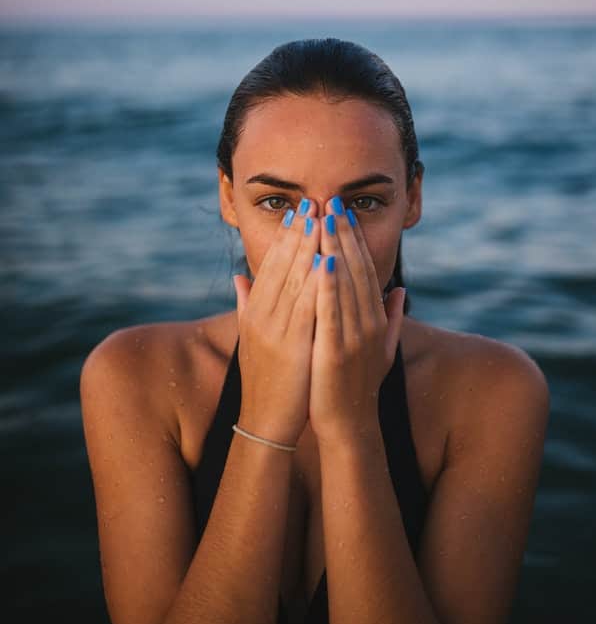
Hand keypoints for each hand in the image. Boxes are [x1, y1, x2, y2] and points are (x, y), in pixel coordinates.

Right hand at [233, 198, 320, 445]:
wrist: (265, 421)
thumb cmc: (265, 380)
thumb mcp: (250, 338)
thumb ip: (245, 305)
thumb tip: (239, 277)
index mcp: (254, 312)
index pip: (271, 266)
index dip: (285, 237)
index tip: (299, 211)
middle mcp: (261, 316)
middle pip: (282, 266)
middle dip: (300, 232)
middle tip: (314, 202)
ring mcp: (275, 331)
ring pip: (294, 280)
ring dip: (309, 247)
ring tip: (321, 219)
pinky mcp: (292, 347)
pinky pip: (306, 309)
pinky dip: (316, 283)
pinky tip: (327, 261)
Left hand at [308, 196, 405, 445]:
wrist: (349, 425)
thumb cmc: (360, 385)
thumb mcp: (381, 348)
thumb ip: (391, 317)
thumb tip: (399, 290)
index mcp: (375, 319)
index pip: (364, 270)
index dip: (354, 240)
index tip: (342, 212)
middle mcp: (368, 323)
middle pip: (355, 269)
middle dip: (342, 234)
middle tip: (330, 201)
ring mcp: (354, 336)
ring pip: (344, 283)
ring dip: (333, 248)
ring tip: (322, 218)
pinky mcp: (336, 351)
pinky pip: (330, 311)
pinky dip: (326, 284)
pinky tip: (319, 259)